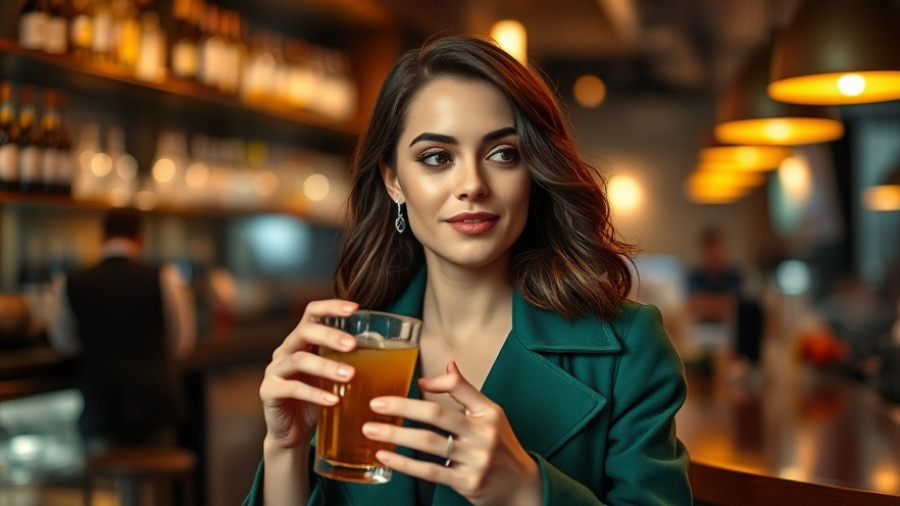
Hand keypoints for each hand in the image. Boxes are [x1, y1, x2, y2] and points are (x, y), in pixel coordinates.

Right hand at [259, 299, 358, 451]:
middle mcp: (285, 350)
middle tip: (354, 345)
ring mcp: (275, 370)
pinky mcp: (269, 392)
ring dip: (326, 366)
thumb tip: (387, 353)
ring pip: (298, 360)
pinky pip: (291, 388)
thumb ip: (351, 363)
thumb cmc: (319, 400)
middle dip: (330, 335)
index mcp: (302, 341)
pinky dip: (314, 394)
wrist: (293, 433)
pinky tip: (334, 401)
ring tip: (350, 375)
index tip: (355, 308)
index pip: (312, 313)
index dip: (331, 307)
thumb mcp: (335, 378)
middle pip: (304, 331)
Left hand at [362, 361, 541, 505]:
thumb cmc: (501, 446)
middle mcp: (483, 434)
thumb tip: (448, 364)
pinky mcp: (466, 483)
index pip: (460, 388)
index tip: (416, 381)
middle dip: (402, 407)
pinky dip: (404, 464)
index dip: (437, 382)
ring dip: (395, 434)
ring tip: (371, 430)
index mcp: (489, 413)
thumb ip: (466, 391)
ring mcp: (475, 460)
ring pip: (428, 443)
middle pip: (437, 415)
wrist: (521, 486)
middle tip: (376, 404)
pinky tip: (385, 456)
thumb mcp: (491, 415)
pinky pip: (429, 471)